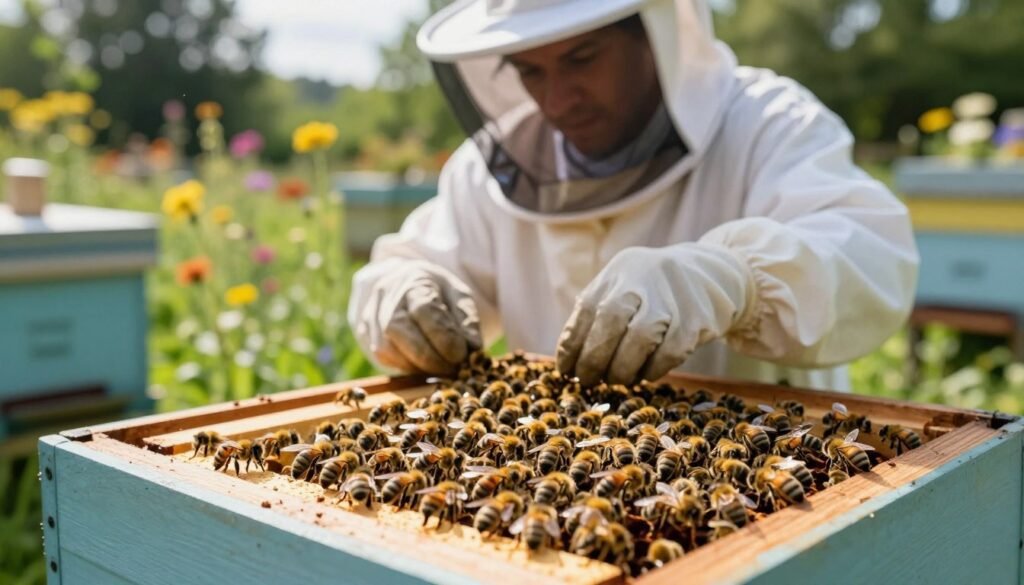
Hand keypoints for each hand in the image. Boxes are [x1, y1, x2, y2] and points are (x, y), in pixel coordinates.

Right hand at [356, 262, 481, 373]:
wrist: (408, 284)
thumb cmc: (438, 292)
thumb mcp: (460, 296)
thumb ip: (468, 320)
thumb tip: (473, 350)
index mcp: (414, 279)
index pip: (424, 309)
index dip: (442, 336)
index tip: (461, 356)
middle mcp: (386, 294)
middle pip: (398, 329)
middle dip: (428, 357)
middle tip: (453, 370)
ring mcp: (371, 313)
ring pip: (386, 347)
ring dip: (416, 365)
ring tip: (441, 369)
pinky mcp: (365, 332)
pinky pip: (382, 356)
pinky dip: (405, 366)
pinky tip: (424, 366)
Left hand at [556, 243, 753, 384]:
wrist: (712, 276)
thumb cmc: (654, 292)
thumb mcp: (623, 288)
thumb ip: (597, 314)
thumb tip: (569, 360)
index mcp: (618, 272)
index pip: (587, 308)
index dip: (572, 344)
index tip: (566, 369)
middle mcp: (643, 278)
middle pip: (610, 318)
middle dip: (594, 357)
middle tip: (589, 380)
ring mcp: (672, 296)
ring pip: (640, 336)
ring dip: (623, 367)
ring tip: (618, 379)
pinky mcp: (697, 317)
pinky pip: (671, 351)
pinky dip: (654, 369)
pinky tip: (646, 374)